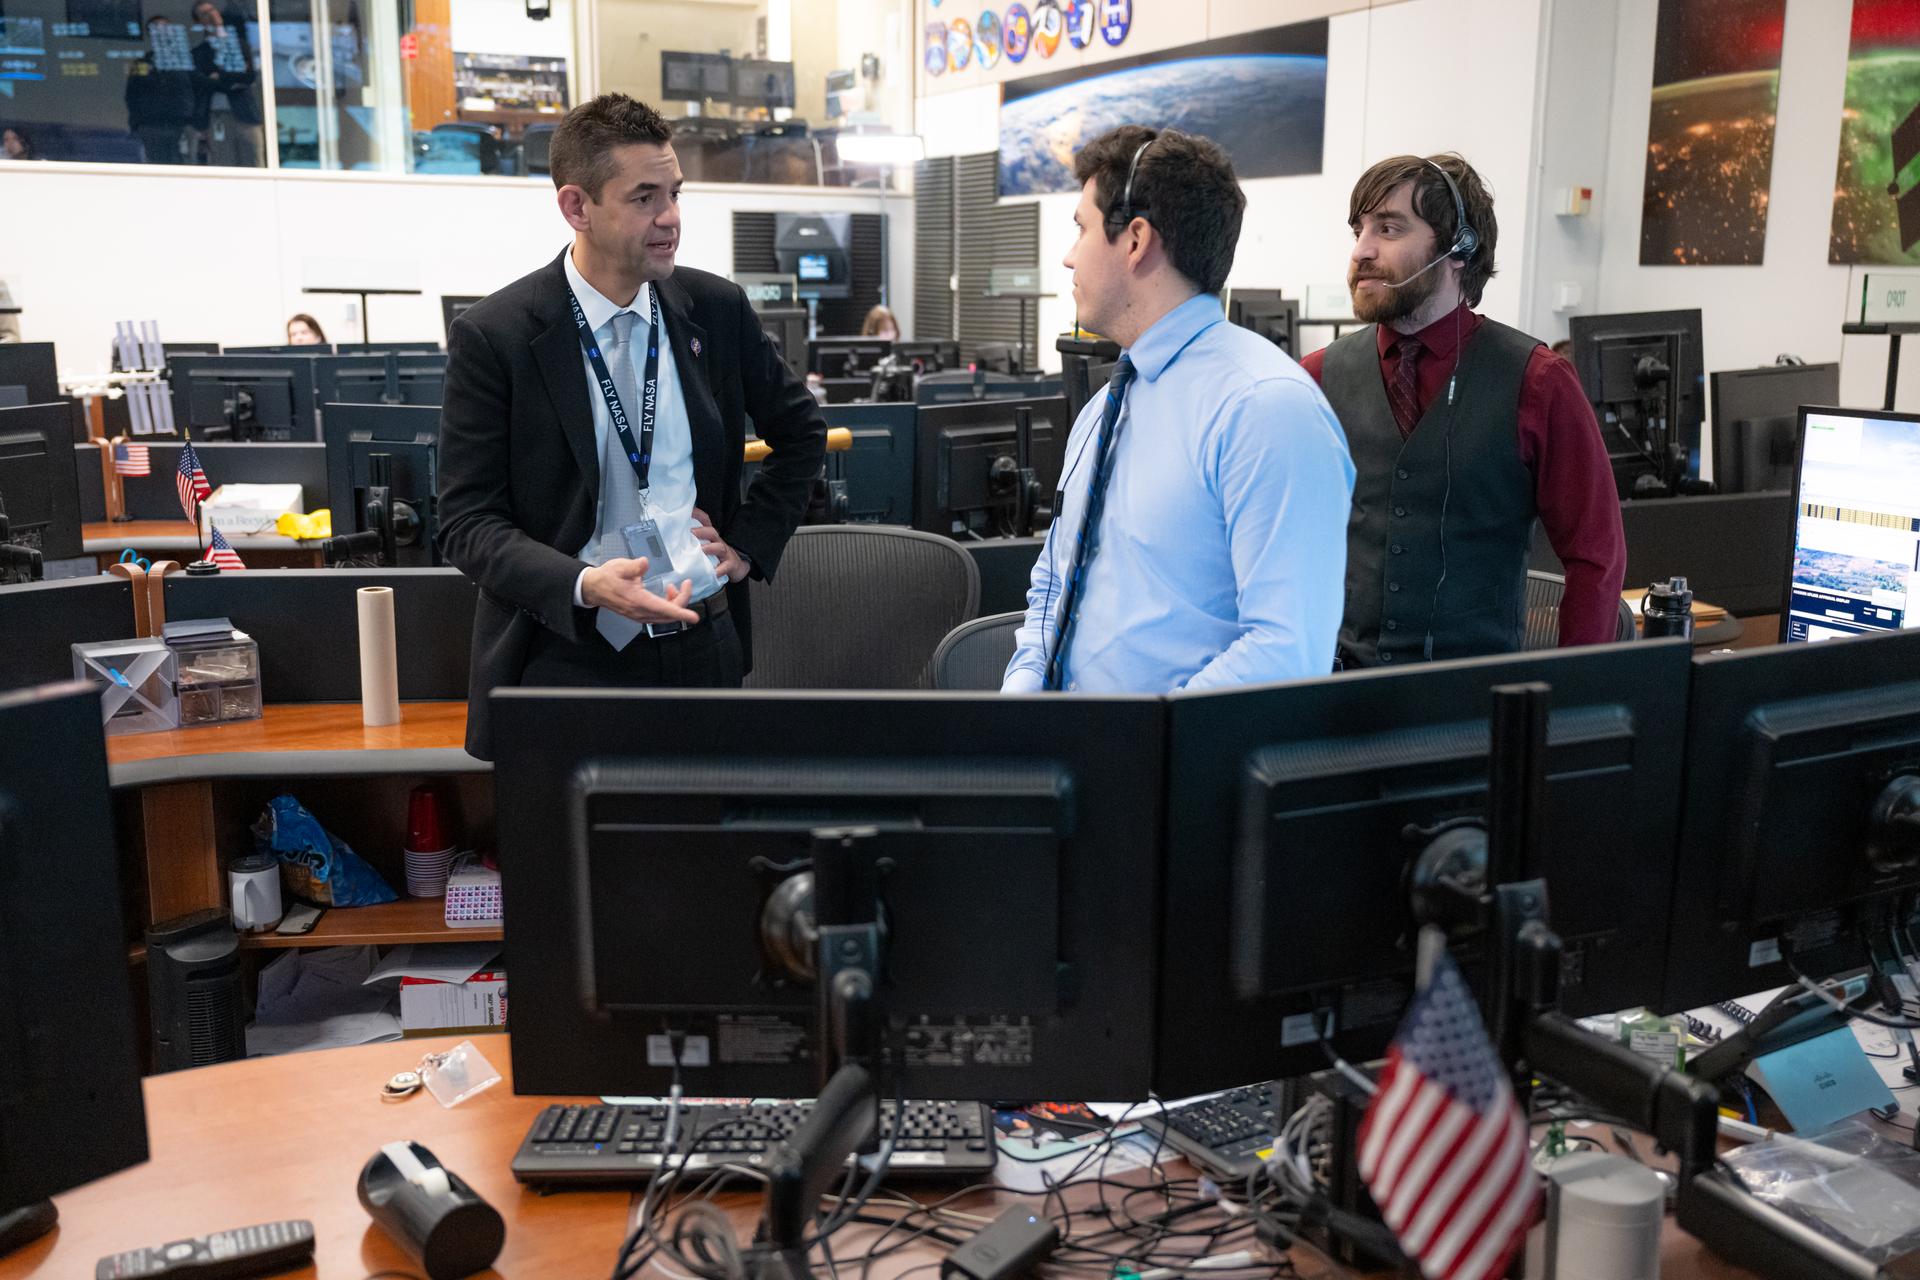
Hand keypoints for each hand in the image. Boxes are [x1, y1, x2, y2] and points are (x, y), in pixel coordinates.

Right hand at [580, 558, 698, 623]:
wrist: (593, 589)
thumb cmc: (607, 577)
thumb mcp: (619, 567)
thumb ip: (634, 566)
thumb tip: (645, 563)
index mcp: (638, 601)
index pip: (665, 609)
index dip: (681, 612)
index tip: (695, 616)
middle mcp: (641, 612)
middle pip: (669, 613)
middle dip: (682, 600)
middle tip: (686, 583)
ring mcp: (640, 616)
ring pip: (665, 615)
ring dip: (675, 603)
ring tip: (673, 587)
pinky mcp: (639, 615)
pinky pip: (659, 615)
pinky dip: (667, 606)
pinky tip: (666, 593)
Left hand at [691, 507, 746, 583]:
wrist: (737, 567)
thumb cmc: (717, 556)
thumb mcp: (706, 546)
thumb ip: (693, 542)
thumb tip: (673, 541)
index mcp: (710, 537)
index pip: (705, 521)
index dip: (697, 514)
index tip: (687, 511)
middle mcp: (717, 542)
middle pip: (711, 532)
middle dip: (701, 531)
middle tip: (690, 533)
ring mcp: (725, 553)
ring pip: (719, 547)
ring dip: (710, 548)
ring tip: (702, 550)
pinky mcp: (731, 564)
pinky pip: (726, 566)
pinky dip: (720, 570)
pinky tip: (714, 573)